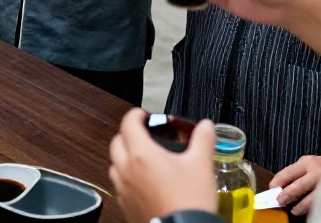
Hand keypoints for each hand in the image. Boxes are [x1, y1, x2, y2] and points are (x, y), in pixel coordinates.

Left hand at [108, 108, 218, 222]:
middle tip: (144, 135)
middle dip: (128, 134)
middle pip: (116, 143)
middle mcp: (126, 170)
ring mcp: (123, 189)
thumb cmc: (190, 199)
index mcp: (141, 154)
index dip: (135, 115)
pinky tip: (143, 182)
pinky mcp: (125, 206)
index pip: (128, 124)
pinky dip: (127, 178)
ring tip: (142, 158)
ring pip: (114, 165)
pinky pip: (120, 185)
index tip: (144, 115)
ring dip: (124, 157)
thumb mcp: (202, 165)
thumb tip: (206, 126)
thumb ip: (203, 140)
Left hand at [271, 153, 320, 214]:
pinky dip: (312, 207)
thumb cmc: (319, 164)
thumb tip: (280, 185)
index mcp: (307, 163)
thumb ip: (294, 171)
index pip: (289, 172)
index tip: (271, 188)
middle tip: (279, 201)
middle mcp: (316, 173)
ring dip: (300, 206)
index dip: (278, 181)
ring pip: (311, 198)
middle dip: (287, 195)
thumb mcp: (306, 162)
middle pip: (299, 186)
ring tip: (294, 210)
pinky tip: (306, 209)